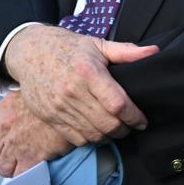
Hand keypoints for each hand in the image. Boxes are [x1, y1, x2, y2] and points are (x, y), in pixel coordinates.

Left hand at [0, 94, 71, 177]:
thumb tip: (16, 114)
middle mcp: (5, 128)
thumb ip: (16, 105)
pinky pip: (19, 175)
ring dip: (11, 168)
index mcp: (4, 110)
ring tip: (22, 163)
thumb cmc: (55, 95)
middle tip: (11, 156)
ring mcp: (16, 144)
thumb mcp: (30, 92)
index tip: (1, 142)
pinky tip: (32, 167)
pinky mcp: (31, 156)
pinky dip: (24, 174)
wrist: (72, 102)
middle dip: (0, 157)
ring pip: (3, 167)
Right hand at [2, 24, 159, 145]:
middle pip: (107, 123)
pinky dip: (90, 140)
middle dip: (125, 129)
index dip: (134, 116)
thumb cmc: (68, 47)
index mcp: (88, 72)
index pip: (117, 103)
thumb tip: (153, 52)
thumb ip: (126, 52)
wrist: (31, 52)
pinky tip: (97, 132)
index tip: (142, 120)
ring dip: (109, 137)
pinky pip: (75, 138)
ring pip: (92, 134)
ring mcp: (59, 107)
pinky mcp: (50, 117)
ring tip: (117, 129)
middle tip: (131, 125)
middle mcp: (73, 92)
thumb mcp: (98, 44)